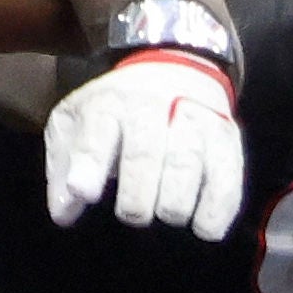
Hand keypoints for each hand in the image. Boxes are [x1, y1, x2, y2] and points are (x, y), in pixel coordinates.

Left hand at [39, 46, 245, 236]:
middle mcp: (153, 107)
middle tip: (133, 215)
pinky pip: (227, 178)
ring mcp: (194, 121)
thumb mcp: (77, 121)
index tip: (84, 192)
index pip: (98, 133)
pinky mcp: (226, 140)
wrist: (176, 65)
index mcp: (109, 104)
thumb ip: (64, 167)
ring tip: (167, 215)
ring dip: (175, 203)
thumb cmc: (118, 110)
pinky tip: (204, 227)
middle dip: (137, 196)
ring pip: (188, 165)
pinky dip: (217, 208)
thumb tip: (64, 212)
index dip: (90, 164)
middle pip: (146, 154)